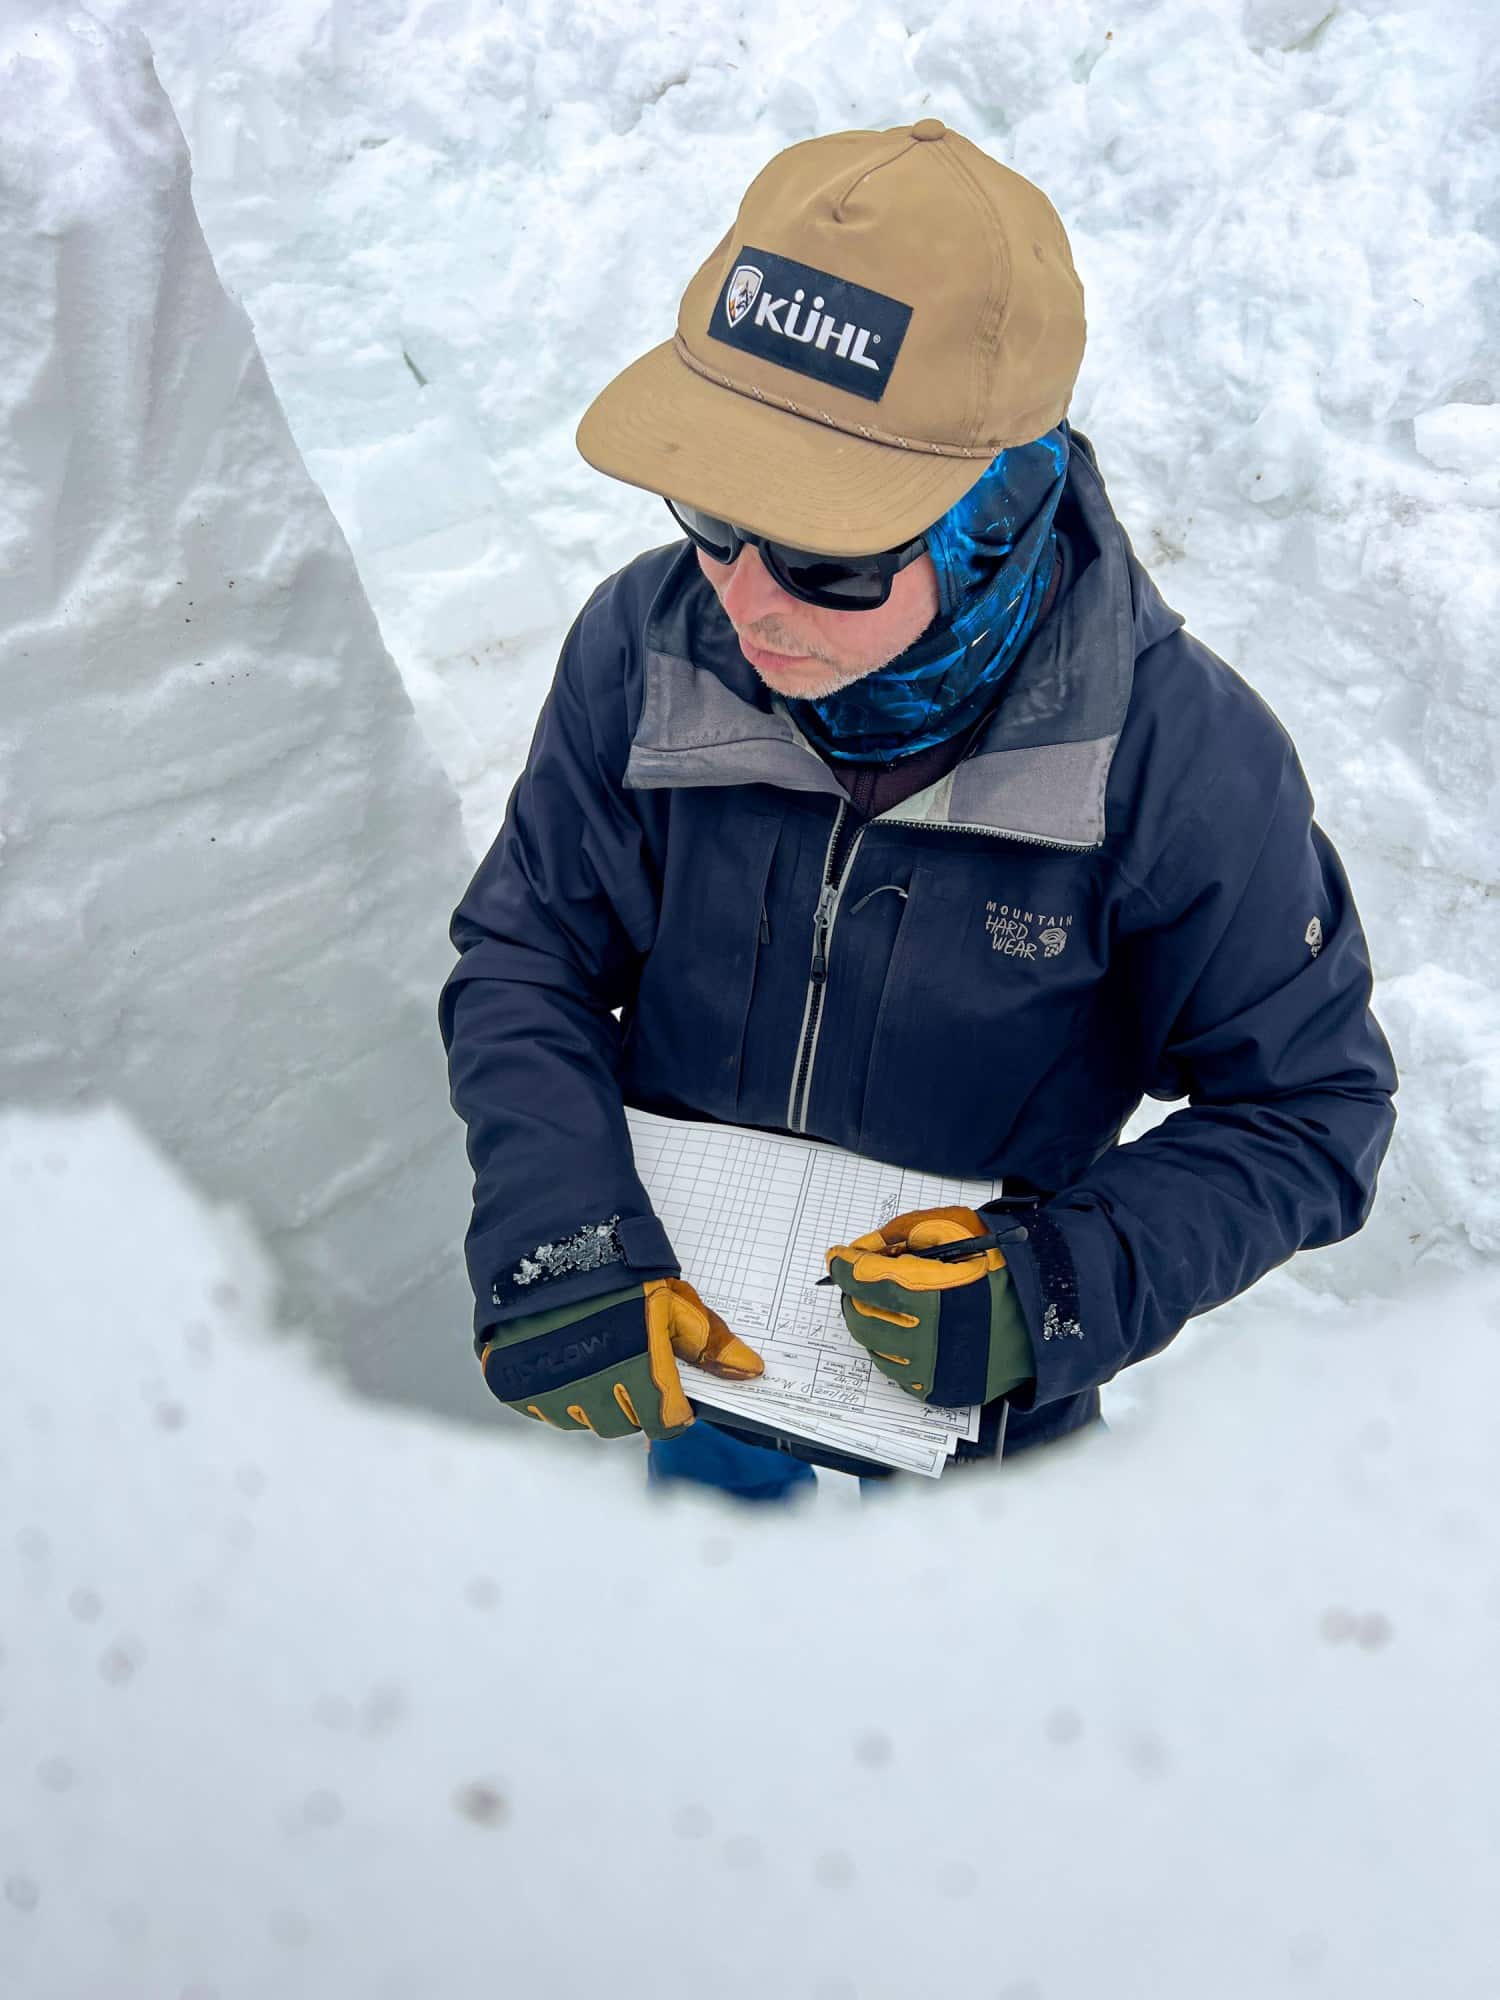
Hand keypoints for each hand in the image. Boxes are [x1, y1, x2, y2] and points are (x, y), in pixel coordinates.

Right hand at [477, 1276, 763, 1438]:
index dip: (672, 1409)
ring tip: (593, 1356)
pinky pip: (542, 1409)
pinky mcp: (512, 1382)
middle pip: (624, 1424)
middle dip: (634, 1402)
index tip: (671, 1395)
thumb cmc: (613, 1261)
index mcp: (638, 1364)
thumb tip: (750, 1371)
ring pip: (582, 1420)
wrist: (543, 1231)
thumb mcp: (669, 1296)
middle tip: (630, 1364)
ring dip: (593, 1399)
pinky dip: (553, 1392)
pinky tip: (560, 1358)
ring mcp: (547, 1386)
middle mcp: (592, 1384)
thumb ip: (708, 1340)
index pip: (664, 1422)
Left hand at [824, 1206, 1033, 1405]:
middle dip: (856, 1294)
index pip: (864, 1281)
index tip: (837, 1258)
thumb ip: (902, 1233)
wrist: (1044, 1312)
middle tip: (861, 1280)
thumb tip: (861, 1249)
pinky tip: (905, 1331)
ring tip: (886, 1305)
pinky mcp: (940, 1391)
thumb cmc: (1000, 1265)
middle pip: (861, 1317)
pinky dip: (892, 1349)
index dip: (844, 1266)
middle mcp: (927, 1339)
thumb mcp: (954, 1228)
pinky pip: (897, 1372)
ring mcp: (933, 1371)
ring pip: (874, 1347)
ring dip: (872, 1322)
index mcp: (929, 1295)